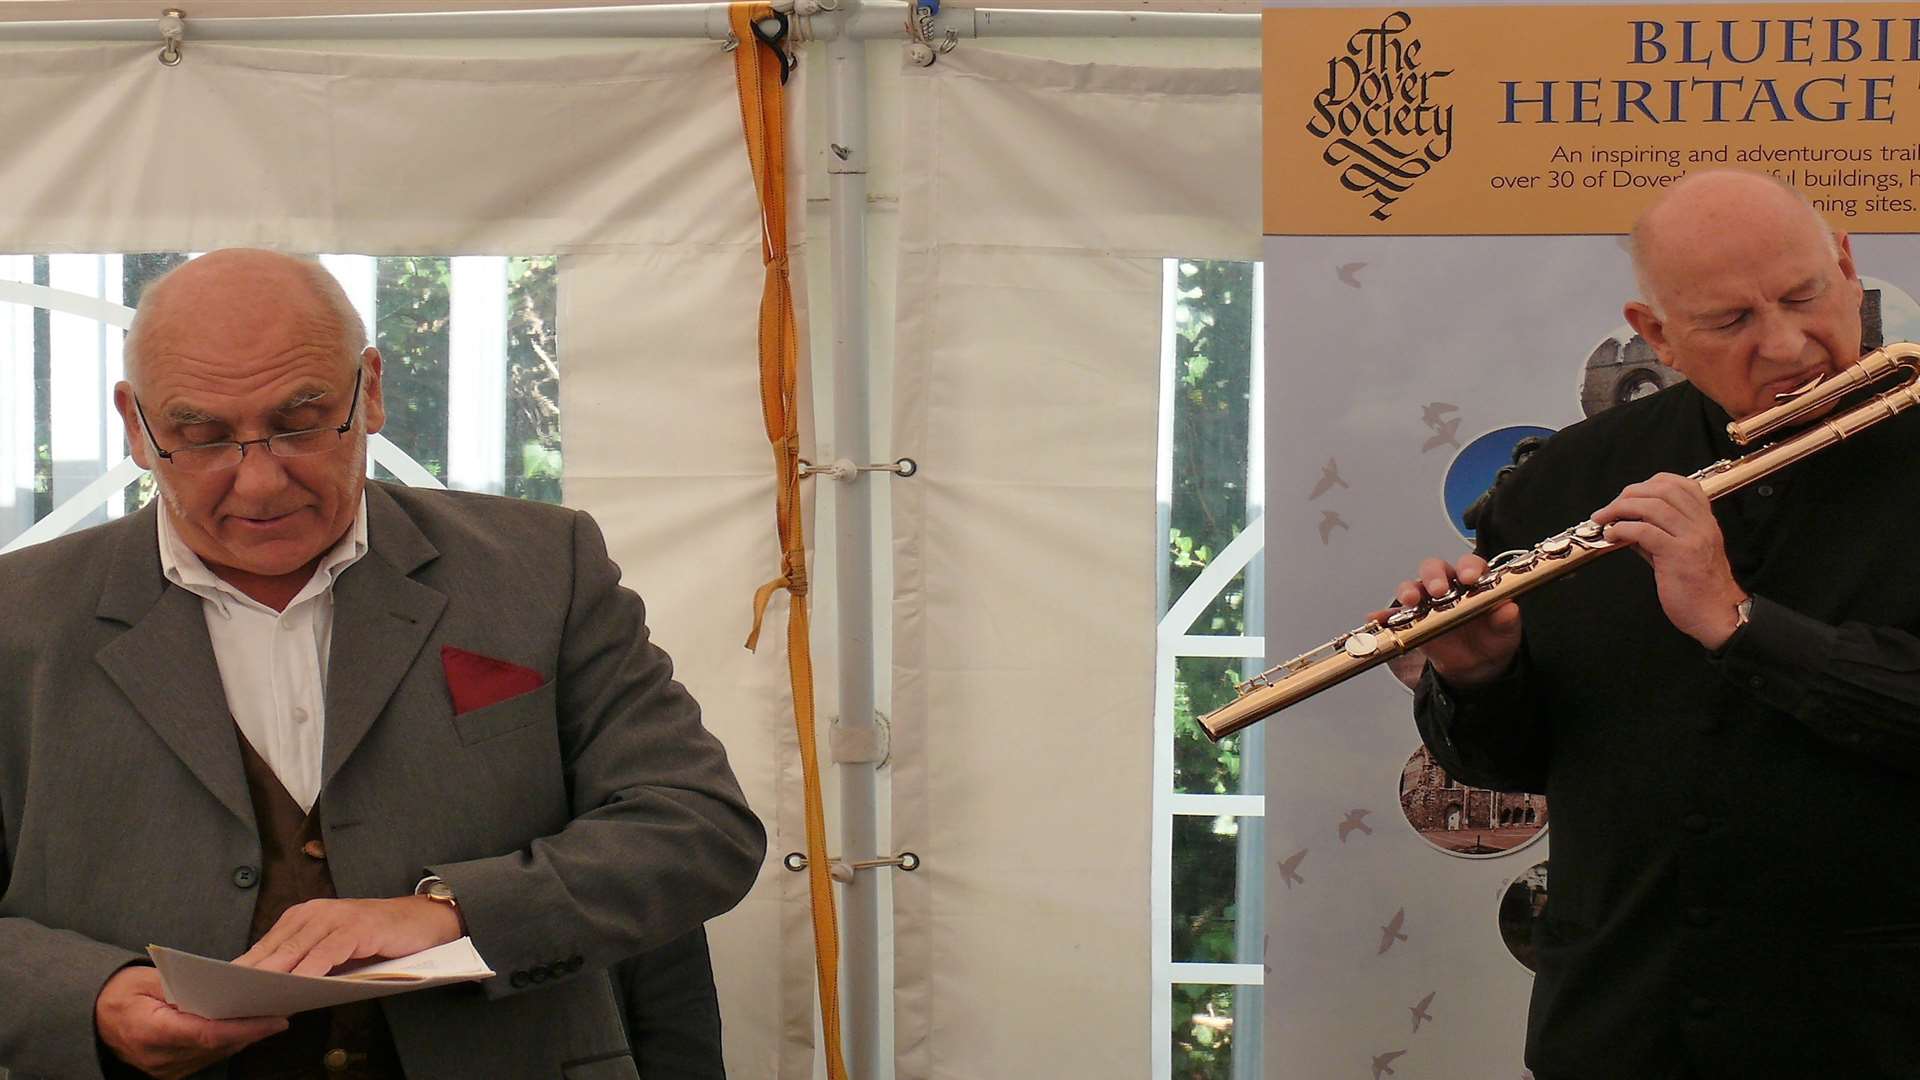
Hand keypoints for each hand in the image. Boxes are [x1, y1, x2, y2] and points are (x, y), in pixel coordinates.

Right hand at [95, 966, 286, 1079]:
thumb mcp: (146, 979)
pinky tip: (249, 1024)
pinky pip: (209, 1056)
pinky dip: (230, 1040)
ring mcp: (166, 1069)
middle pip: (219, 1045)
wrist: (92, 1018)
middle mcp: (161, 1058)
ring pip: (218, 1053)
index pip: (208, 1034)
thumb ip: (182, 985)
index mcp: (152, 1033)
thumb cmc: (120, 993)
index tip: (275, 1019)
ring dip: (245, 1035)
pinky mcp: (172, 1071)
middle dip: (253, 1027)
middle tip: (284, 1007)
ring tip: (274, 1013)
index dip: (245, 1028)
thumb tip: (224, 985)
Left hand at [233, 897, 462, 977]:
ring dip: (274, 976)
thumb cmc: (377, 940)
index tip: (222, 990)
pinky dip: (311, 970)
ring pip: (297, 950)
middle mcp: (317, 911)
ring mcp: (337, 917)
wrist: (424, 921)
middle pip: (275, 948)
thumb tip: (274, 990)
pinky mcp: (358, 927)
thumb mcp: (336, 950)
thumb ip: (307, 961)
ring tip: (255, 998)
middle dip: (251, 975)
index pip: (266, 945)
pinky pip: (327, 952)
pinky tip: (298, 987)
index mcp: (305, 916)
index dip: (244, 968)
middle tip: (230, 998)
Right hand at [1371, 553, 1521, 688]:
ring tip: (1410, 602)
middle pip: (1435, 569)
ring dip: (1408, 590)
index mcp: (1474, 583)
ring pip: (1414, 587)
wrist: (1477, 667)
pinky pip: (1395, 615)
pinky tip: (1378, 618)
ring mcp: (1428, 602)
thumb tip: (1509, 609)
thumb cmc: (1492, 640)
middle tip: (1437, 591)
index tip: (1470, 577)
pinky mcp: (1413, 620)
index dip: (1468, 567)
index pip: (1470, 565)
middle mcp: (1449, 586)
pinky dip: (1385, 616)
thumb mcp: (1505, 632)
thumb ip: (1507, 620)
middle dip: (1434, 576)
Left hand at [1589, 472, 1747, 649]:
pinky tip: (1612, 536)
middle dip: (1629, 494)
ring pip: (1653, 506)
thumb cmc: (1698, 588)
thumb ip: (1657, 535)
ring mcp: (1692, 538)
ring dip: (1620, 509)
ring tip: (1603, 520)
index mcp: (1705, 521)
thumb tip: (1627, 525)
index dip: (1651, 483)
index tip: (1629, 495)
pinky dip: (1622, 528)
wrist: (1717, 615)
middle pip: (1663, 490)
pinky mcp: (1679, 555)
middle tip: (1609, 509)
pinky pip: (1645, 531)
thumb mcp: (1680, 553)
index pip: (1681, 484)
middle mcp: (1702, 524)